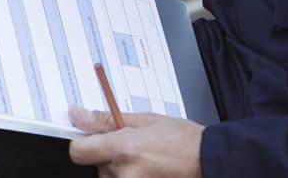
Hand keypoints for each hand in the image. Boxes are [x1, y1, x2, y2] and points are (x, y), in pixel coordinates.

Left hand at [68, 107, 203, 177]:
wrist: (209, 162)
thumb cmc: (183, 141)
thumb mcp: (144, 120)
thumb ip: (106, 119)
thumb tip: (79, 115)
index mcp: (124, 150)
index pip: (78, 151)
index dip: (82, 143)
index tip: (89, 137)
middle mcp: (125, 174)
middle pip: (96, 164)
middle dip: (108, 153)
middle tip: (132, 146)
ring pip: (109, 176)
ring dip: (119, 167)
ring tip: (144, 158)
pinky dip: (128, 176)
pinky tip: (147, 169)